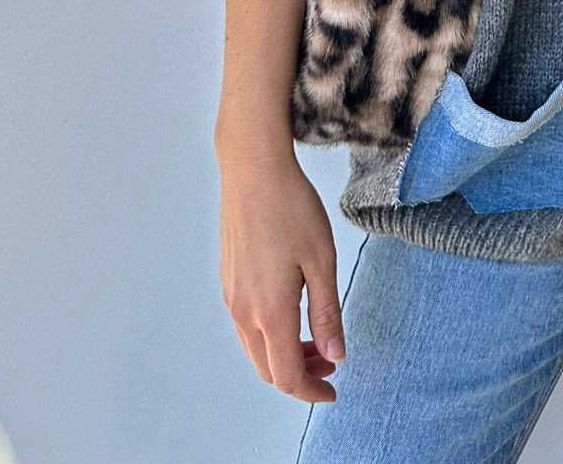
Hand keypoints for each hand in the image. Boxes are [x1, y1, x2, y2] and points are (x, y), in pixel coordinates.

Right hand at [219, 143, 345, 402]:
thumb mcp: (322, 261)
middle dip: (300, 375)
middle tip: (331, 362)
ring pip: (254, 349)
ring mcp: (231, 295)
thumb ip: (327, 313)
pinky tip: (292, 312)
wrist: (253, 170)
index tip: (334, 390)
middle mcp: (243, 311)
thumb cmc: (292, 208)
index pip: (287, 375)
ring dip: (283, 355)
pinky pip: (245, 326)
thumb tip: (335, 354)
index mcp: (270, 311)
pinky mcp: (228, 279)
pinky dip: (269, 336)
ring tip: (316, 339)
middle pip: (267, 368)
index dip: (311, 391)